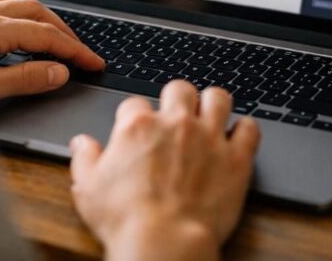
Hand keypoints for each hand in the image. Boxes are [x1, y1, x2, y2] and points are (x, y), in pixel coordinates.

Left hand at [0, 0, 103, 104]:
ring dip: (44, 20)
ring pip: (19, 5)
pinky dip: (22, 16)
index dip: (75, 50)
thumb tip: (59, 71)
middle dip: (65, 30)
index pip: (47, 36)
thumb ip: (24, 79)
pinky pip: (0, 6)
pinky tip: (19, 30)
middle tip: (81, 52)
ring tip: (58, 40)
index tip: (94, 63)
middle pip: (38, 12)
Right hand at [69, 81, 260, 260]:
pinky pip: (249, 129)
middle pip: (179, 88)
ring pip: (218, 97)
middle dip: (176, 98)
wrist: (164, 243)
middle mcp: (176, 124)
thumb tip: (81, 143)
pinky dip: (245, 129)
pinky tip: (238, 135)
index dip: (135, 115)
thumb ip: (85, 159)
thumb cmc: (126, 220)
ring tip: (210, 114)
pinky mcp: (236, 158)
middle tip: (176, 114)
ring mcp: (209, 138)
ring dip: (213, 103)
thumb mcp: (88, 189)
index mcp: (138, 127)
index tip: (137, 128)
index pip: (135, 103)